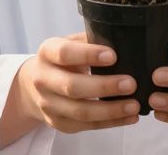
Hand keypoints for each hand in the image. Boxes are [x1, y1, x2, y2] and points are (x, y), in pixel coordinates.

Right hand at [13, 32, 139, 134]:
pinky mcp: (59, 123)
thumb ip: (90, 41)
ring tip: (134, 105)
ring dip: (110, 110)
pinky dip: (111, 123)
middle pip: (72, 87)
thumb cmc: (62, 60)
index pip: (65, 54)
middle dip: (104, 86)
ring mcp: (49, 105)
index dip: (88, 55)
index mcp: (47, 53)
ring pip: (81, 112)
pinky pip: (87, 126)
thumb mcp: (70, 43)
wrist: (34, 87)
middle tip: (131, 84)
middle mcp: (43, 80)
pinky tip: (129, 117)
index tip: (113, 56)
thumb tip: (122, 43)